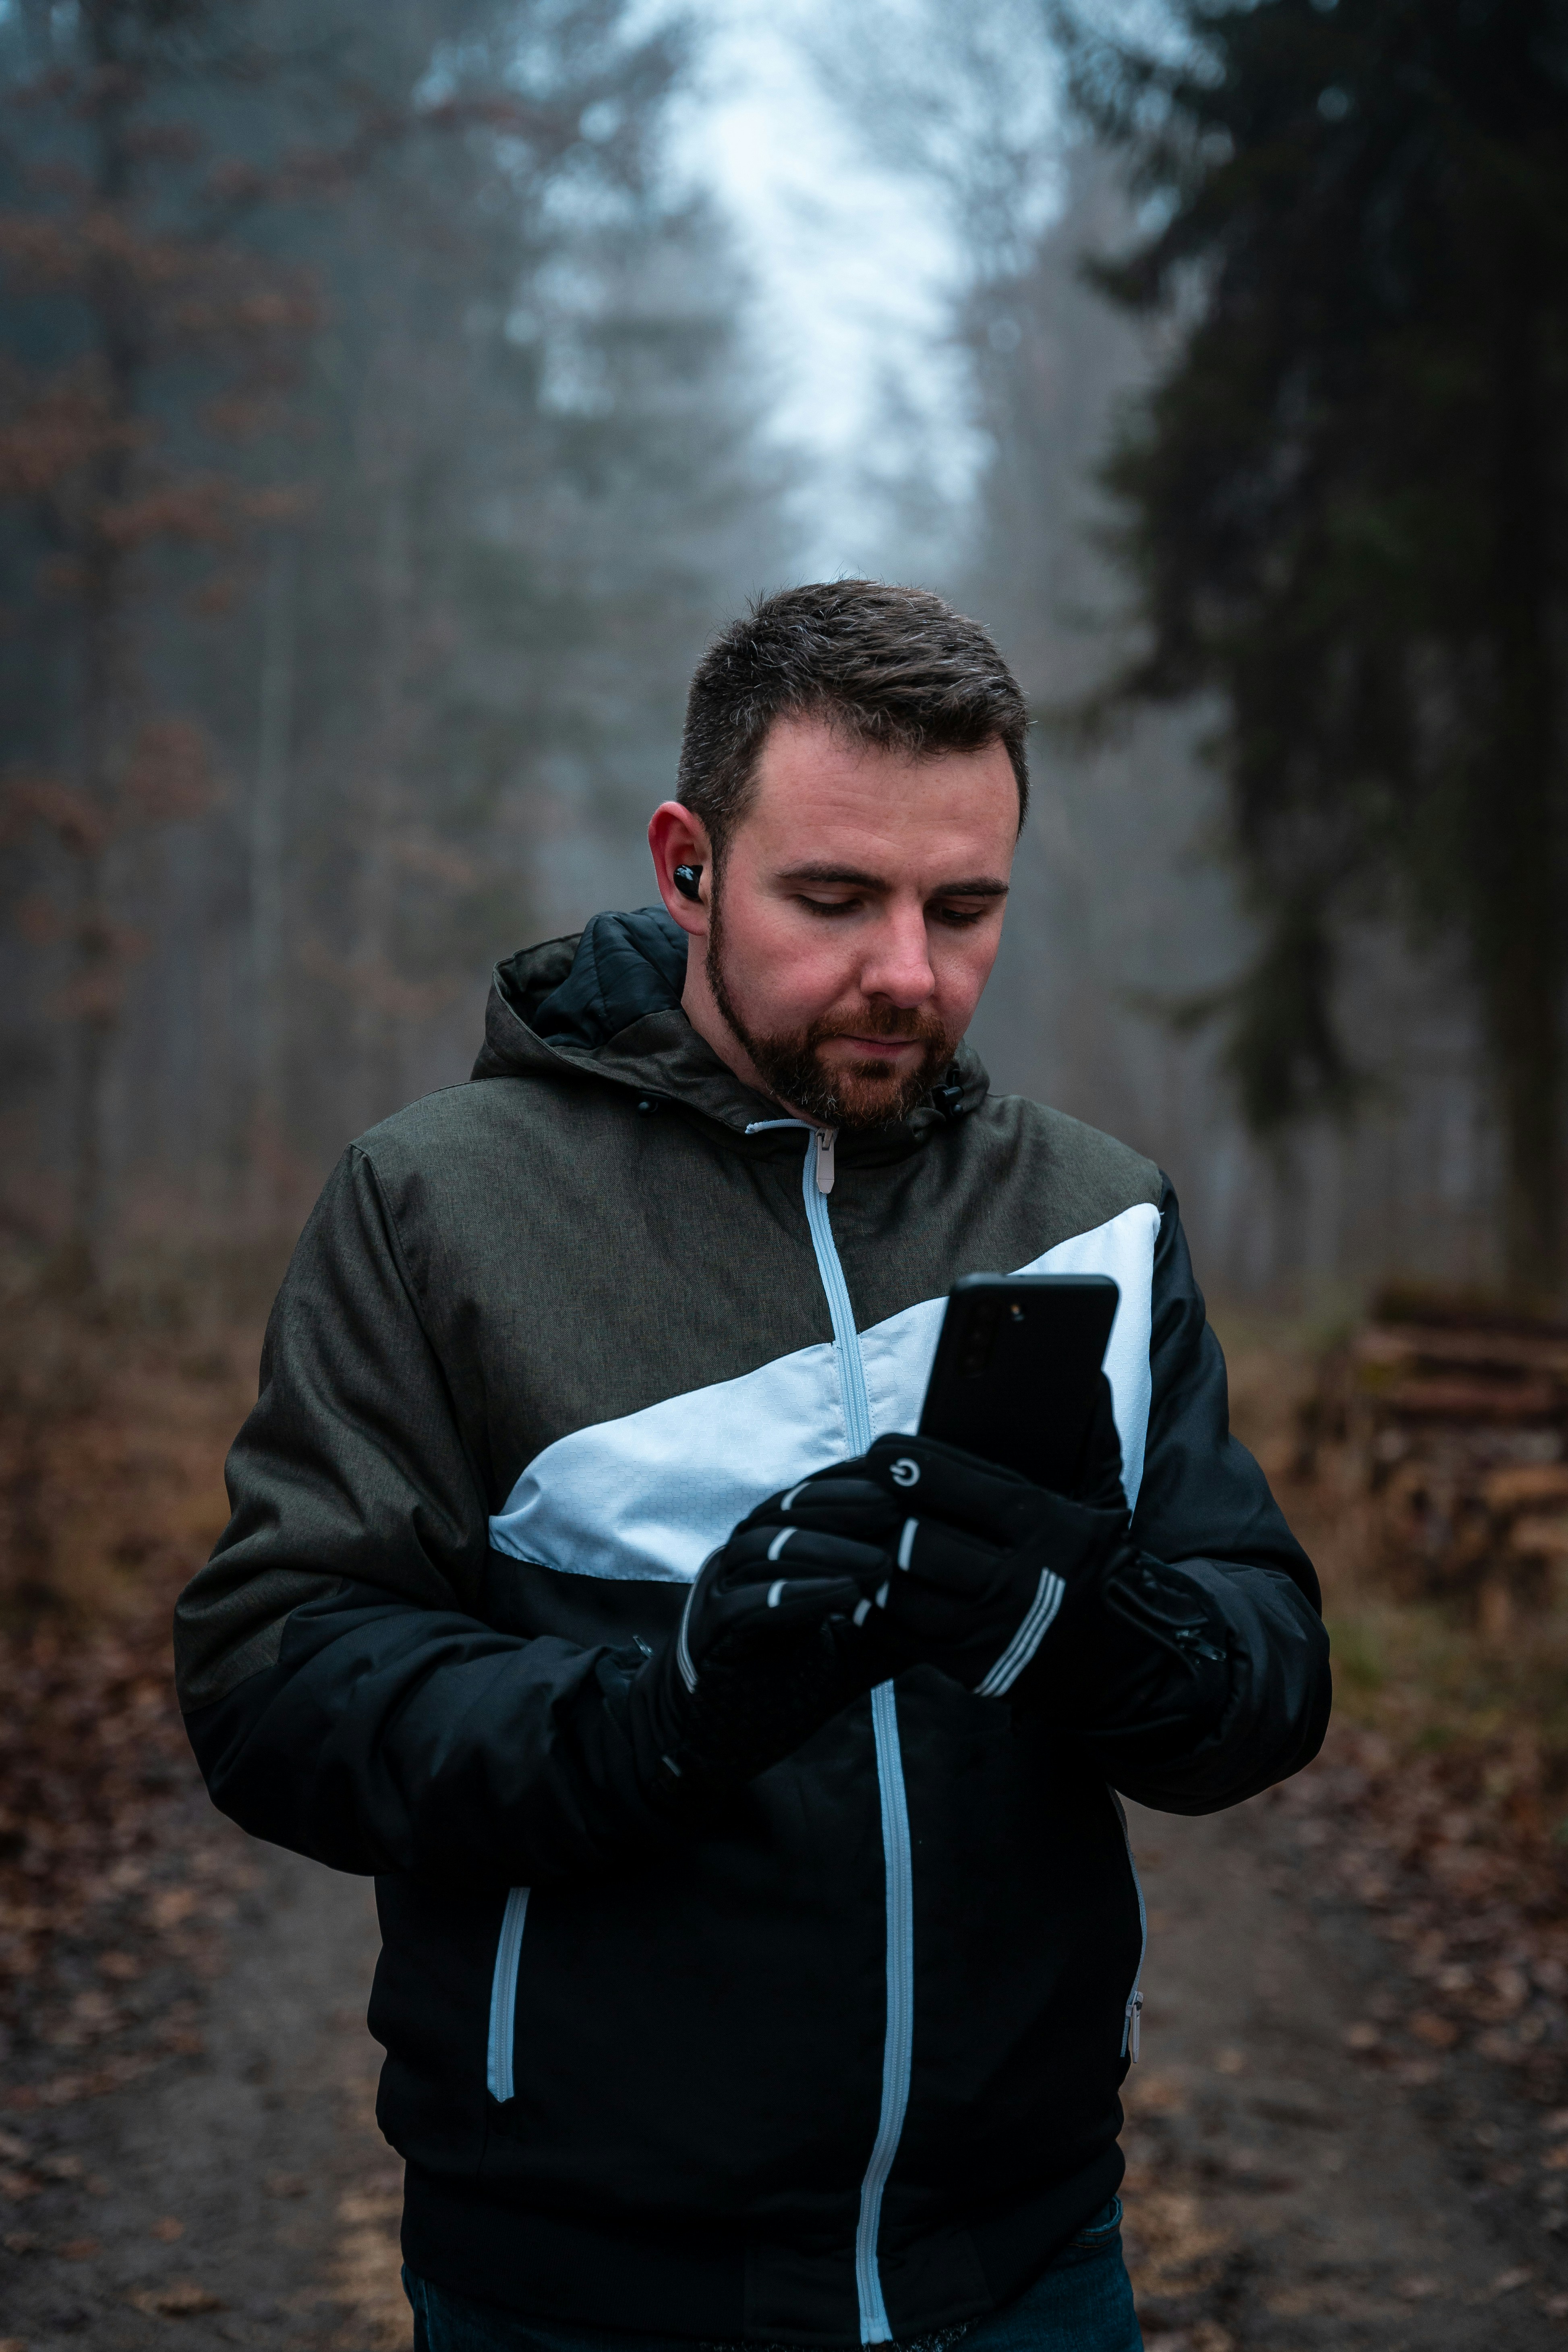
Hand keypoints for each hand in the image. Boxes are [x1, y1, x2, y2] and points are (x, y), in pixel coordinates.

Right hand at [626, 1485, 889, 1809]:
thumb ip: (887, 1621)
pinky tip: (842, 1596)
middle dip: (840, 1503)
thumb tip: (951, 1602)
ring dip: (824, 1549)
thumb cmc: (778, 1687)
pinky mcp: (709, 1636)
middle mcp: (738, 1563)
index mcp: (768, 1553)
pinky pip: (747, 1605)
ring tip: (879, 1563)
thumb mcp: (848, 1648)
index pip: (806, 1499)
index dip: (849, 1484)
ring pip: (763, 1550)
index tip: (900, 1480)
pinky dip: (796, 1597)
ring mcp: (718, 1595)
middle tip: (893, 1505)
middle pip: (783, 1512)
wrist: (711, 1742)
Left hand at [769, 1406, 1228, 1717]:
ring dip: (869, 1562)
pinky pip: (902, 1635)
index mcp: (1047, 1531)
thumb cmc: (1107, 1569)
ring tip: (847, 1537)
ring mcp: (992, 1632)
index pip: (967, 1490)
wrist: (1133, 1668)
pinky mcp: (972, 1670)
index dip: (915, 1469)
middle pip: (922, 1543)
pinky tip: (857, 1584)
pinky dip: (873, 1608)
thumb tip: (1088, 1379)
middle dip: (881, 1517)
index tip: (880, 1452)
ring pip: (904, 1591)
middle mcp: (1018, 1582)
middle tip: (853, 1496)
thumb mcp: (1105, 1502)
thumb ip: (1091, 1439)